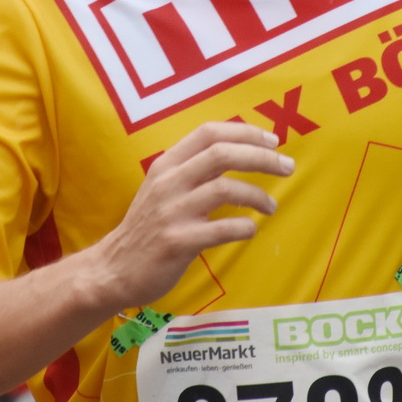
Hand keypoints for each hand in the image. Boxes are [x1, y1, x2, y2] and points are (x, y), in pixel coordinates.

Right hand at [87, 122, 289, 310]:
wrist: (114, 269)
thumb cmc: (147, 228)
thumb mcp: (162, 189)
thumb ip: (193, 171)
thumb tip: (240, 153)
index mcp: (166, 164)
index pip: (209, 133)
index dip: (245, 132)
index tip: (272, 141)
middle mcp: (168, 182)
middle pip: (222, 154)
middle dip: (262, 157)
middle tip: (287, 166)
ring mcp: (171, 212)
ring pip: (226, 189)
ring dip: (258, 195)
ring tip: (271, 206)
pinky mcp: (177, 242)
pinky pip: (222, 229)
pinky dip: (244, 227)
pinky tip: (250, 230)